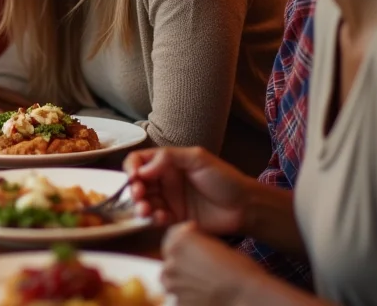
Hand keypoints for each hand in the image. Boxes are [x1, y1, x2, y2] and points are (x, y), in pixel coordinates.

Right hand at [123, 146, 252, 235]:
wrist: (245, 207)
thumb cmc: (225, 178)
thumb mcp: (198, 158)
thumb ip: (169, 157)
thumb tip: (143, 169)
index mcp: (168, 163)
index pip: (139, 161)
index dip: (131, 167)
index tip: (133, 177)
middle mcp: (164, 180)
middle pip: (137, 183)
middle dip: (133, 189)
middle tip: (139, 195)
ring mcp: (169, 200)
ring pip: (143, 202)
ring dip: (140, 205)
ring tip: (145, 210)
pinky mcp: (174, 218)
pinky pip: (156, 218)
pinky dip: (153, 218)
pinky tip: (161, 218)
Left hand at [161, 222, 268, 304]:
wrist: (247, 296)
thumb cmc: (239, 269)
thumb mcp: (217, 246)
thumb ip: (196, 244)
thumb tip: (192, 249)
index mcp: (180, 241)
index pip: (172, 234)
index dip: (185, 238)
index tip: (196, 243)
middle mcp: (171, 261)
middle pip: (170, 257)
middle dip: (182, 259)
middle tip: (202, 266)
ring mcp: (172, 284)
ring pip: (171, 278)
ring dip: (182, 279)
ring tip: (204, 282)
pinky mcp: (178, 302)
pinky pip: (179, 296)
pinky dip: (188, 295)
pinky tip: (206, 294)